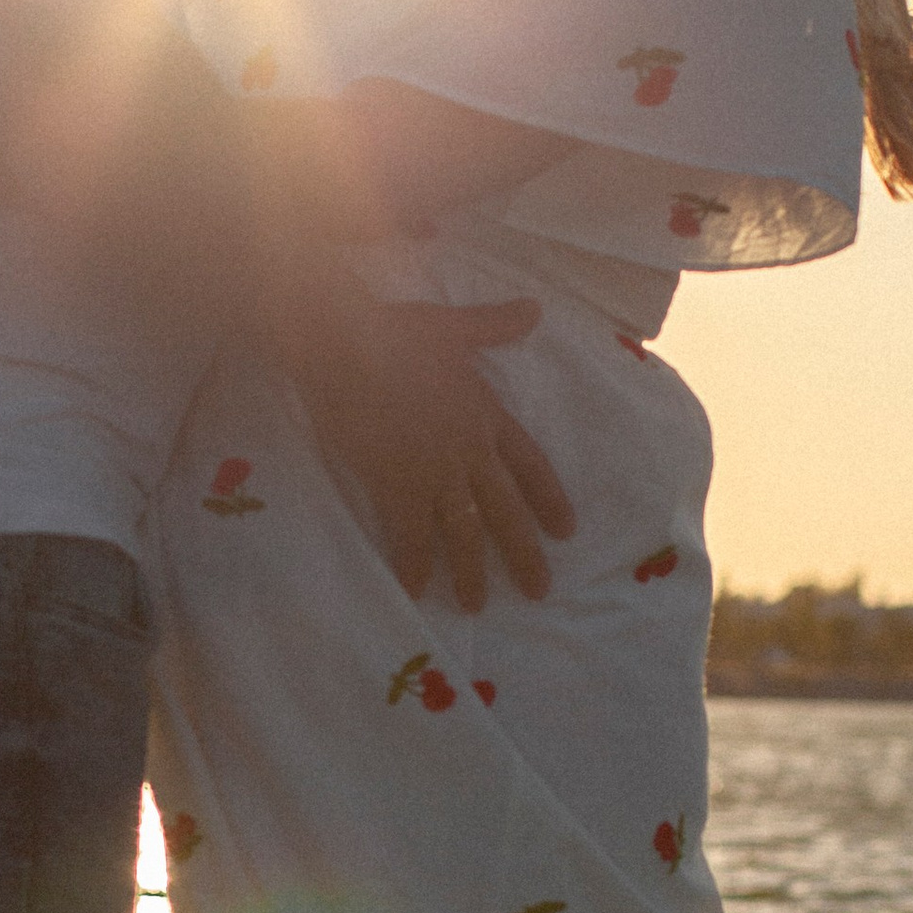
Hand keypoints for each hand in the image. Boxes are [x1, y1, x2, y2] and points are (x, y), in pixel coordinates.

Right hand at [300, 295, 575, 609]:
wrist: (346, 344)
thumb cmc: (395, 330)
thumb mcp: (453, 325)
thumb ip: (494, 325)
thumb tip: (534, 309)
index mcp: (486, 413)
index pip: (529, 464)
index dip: (548, 499)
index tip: (566, 529)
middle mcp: (470, 449)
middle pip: (506, 510)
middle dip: (524, 553)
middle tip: (539, 590)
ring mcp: (436, 471)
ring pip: (464, 532)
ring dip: (471, 572)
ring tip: (476, 604)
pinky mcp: (397, 485)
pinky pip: (411, 536)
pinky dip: (414, 566)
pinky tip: (415, 591)